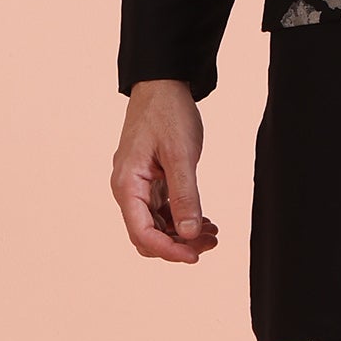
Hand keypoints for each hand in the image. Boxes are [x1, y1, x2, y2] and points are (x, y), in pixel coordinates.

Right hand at [111, 80, 219, 262]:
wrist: (162, 84)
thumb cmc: (167, 114)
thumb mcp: (180, 155)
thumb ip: (185, 196)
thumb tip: (189, 234)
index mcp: (127, 185)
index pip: (141, 233)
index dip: (167, 250)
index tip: (194, 256)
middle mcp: (128, 190)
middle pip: (147, 235)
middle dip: (178, 245)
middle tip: (210, 243)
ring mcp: (138, 186)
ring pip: (156, 225)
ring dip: (183, 234)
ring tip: (213, 233)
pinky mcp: (150, 181)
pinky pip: (162, 211)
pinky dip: (182, 219)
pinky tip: (204, 221)